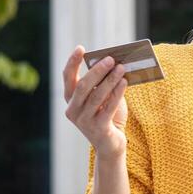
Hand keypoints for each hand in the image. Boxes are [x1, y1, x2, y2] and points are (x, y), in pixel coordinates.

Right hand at [63, 45, 128, 159]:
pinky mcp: (98, 129)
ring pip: (97, 96)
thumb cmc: (107, 116)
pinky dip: (117, 93)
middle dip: (97, 71)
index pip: (68, 78)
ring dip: (110, 80)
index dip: (72, 62)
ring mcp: (84, 121)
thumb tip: (114, 63)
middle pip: (83, 86)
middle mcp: (73, 110)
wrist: (111, 145)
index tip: (80, 48)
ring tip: (121, 67)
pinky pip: (108, 107)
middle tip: (110, 58)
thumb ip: (104, 83)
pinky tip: (125, 82)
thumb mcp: (103, 98)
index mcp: (70, 100)